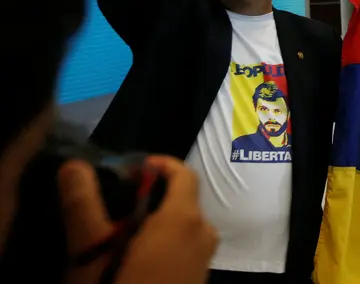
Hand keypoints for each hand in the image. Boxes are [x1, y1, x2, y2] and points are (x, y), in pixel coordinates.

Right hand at [60, 156, 216, 283]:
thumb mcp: (92, 251)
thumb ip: (85, 204)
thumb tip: (76, 166)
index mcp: (185, 219)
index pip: (183, 173)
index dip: (159, 165)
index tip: (131, 170)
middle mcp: (204, 233)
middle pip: (182, 199)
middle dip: (151, 196)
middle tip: (115, 205)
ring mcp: (205, 258)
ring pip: (182, 224)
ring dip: (155, 221)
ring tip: (119, 234)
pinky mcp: (199, 277)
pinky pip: (184, 245)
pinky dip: (164, 241)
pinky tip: (135, 257)